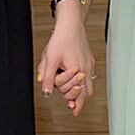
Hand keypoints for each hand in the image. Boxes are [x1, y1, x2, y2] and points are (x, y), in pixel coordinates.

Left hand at [37, 2, 94, 116]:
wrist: (70, 23)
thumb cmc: (61, 39)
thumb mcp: (50, 59)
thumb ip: (48, 78)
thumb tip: (46, 93)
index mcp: (77, 71)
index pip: (78, 94)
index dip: (74, 104)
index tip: (73, 111)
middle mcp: (86, 69)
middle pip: (86, 92)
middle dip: (79, 99)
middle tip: (73, 106)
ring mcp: (89, 64)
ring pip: (89, 84)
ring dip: (82, 91)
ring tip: (75, 95)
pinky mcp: (89, 58)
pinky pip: (89, 74)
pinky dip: (83, 80)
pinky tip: (77, 79)